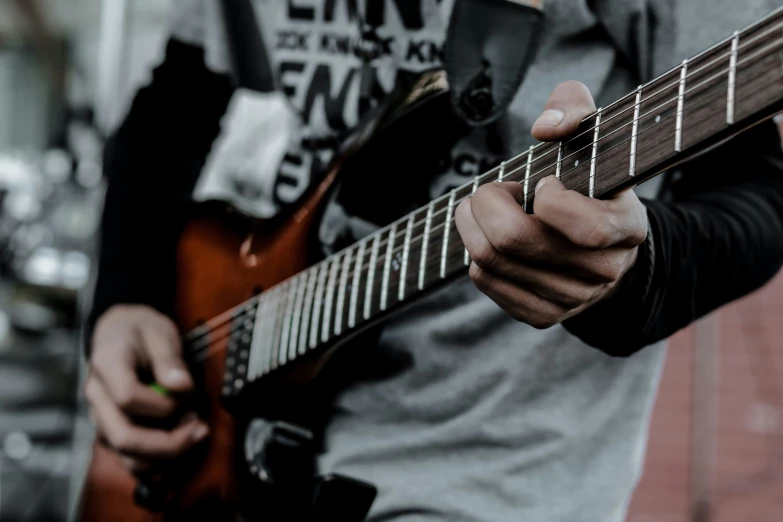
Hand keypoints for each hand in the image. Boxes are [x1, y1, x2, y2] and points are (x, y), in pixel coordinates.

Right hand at [85, 305, 208, 472]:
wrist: (119, 332)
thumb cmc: (140, 331)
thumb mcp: (159, 332)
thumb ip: (169, 359)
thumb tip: (182, 387)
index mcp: (106, 365)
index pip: (127, 397)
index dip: (162, 404)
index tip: (188, 394)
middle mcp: (97, 397)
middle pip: (124, 437)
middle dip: (168, 443)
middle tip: (200, 429)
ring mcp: (102, 418)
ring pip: (127, 456)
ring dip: (166, 455)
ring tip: (195, 434)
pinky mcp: (112, 431)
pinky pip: (131, 459)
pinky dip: (158, 461)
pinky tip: (181, 447)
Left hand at [454, 81, 647, 328]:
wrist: (601, 244)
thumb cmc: (591, 180)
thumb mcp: (593, 134)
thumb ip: (573, 108)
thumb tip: (546, 129)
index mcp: (627, 229)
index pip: (588, 229)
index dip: (551, 200)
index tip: (543, 182)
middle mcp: (603, 272)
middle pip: (515, 240)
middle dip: (487, 203)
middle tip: (490, 190)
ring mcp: (571, 299)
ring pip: (491, 261)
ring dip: (472, 224)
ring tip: (485, 208)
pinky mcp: (541, 314)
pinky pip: (486, 282)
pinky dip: (475, 253)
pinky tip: (488, 237)